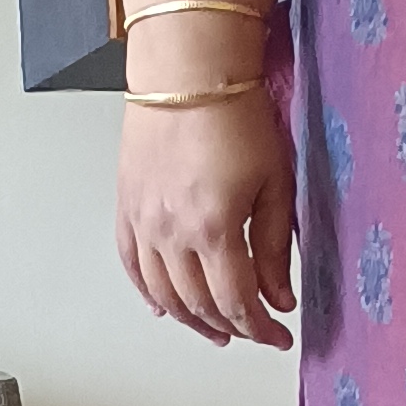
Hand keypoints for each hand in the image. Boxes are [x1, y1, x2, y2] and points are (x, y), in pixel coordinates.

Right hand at [117, 90, 298, 349]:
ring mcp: (144, 221)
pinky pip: (132, 263)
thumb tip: (278, 297)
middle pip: (200, 304)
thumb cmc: (234, 113)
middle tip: (255, 332)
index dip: (260, 329)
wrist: (187, 69)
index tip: (279, 336)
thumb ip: (274, 247)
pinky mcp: (126, 205)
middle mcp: (172, 232)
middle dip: (232, 326)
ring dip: (192, 319)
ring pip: (165, 293)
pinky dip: (147, 291)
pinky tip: (163, 307)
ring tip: (216, 330)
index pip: (237, 302)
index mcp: (214, 228)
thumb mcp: (275, 183)